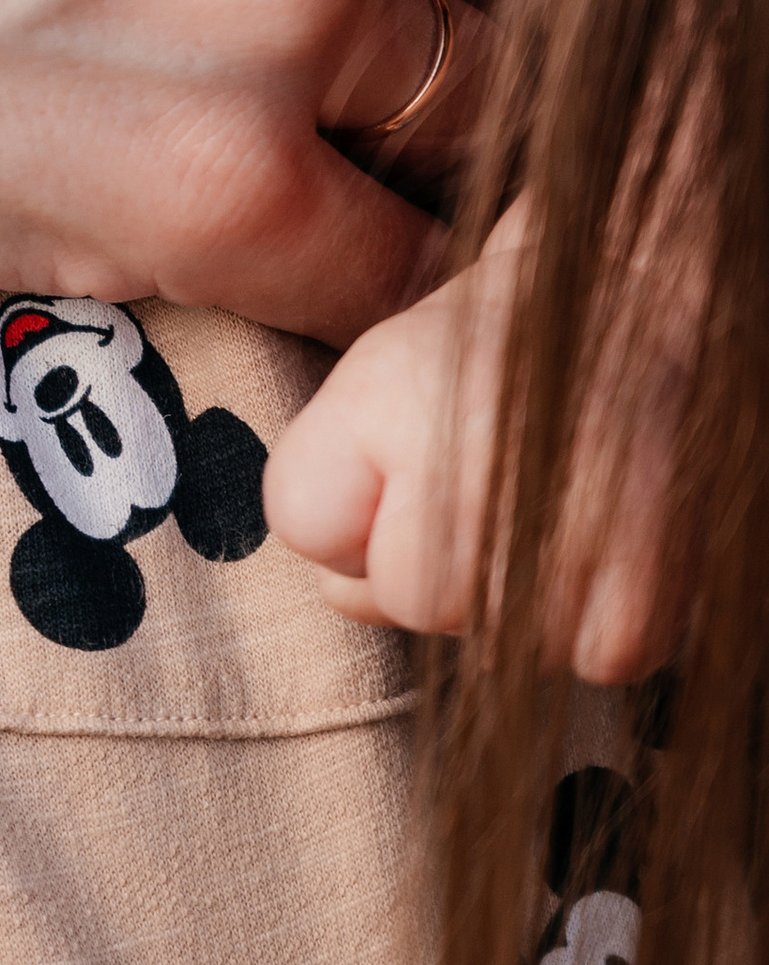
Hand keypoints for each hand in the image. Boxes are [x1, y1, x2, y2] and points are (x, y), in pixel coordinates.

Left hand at [265, 202, 682, 679]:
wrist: (658, 306)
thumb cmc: (510, 343)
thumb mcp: (380, 370)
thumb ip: (326, 482)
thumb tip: (345, 592)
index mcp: (392, 395)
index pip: (306, 524)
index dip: (354, 499)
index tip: (407, 447)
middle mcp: (472, 470)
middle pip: (403, 595)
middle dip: (434, 552)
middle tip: (496, 475)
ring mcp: (563, 542)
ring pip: (490, 637)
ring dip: (514, 589)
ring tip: (554, 500)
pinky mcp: (638, 611)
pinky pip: (587, 658)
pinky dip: (599, 616)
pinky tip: (612, 537)